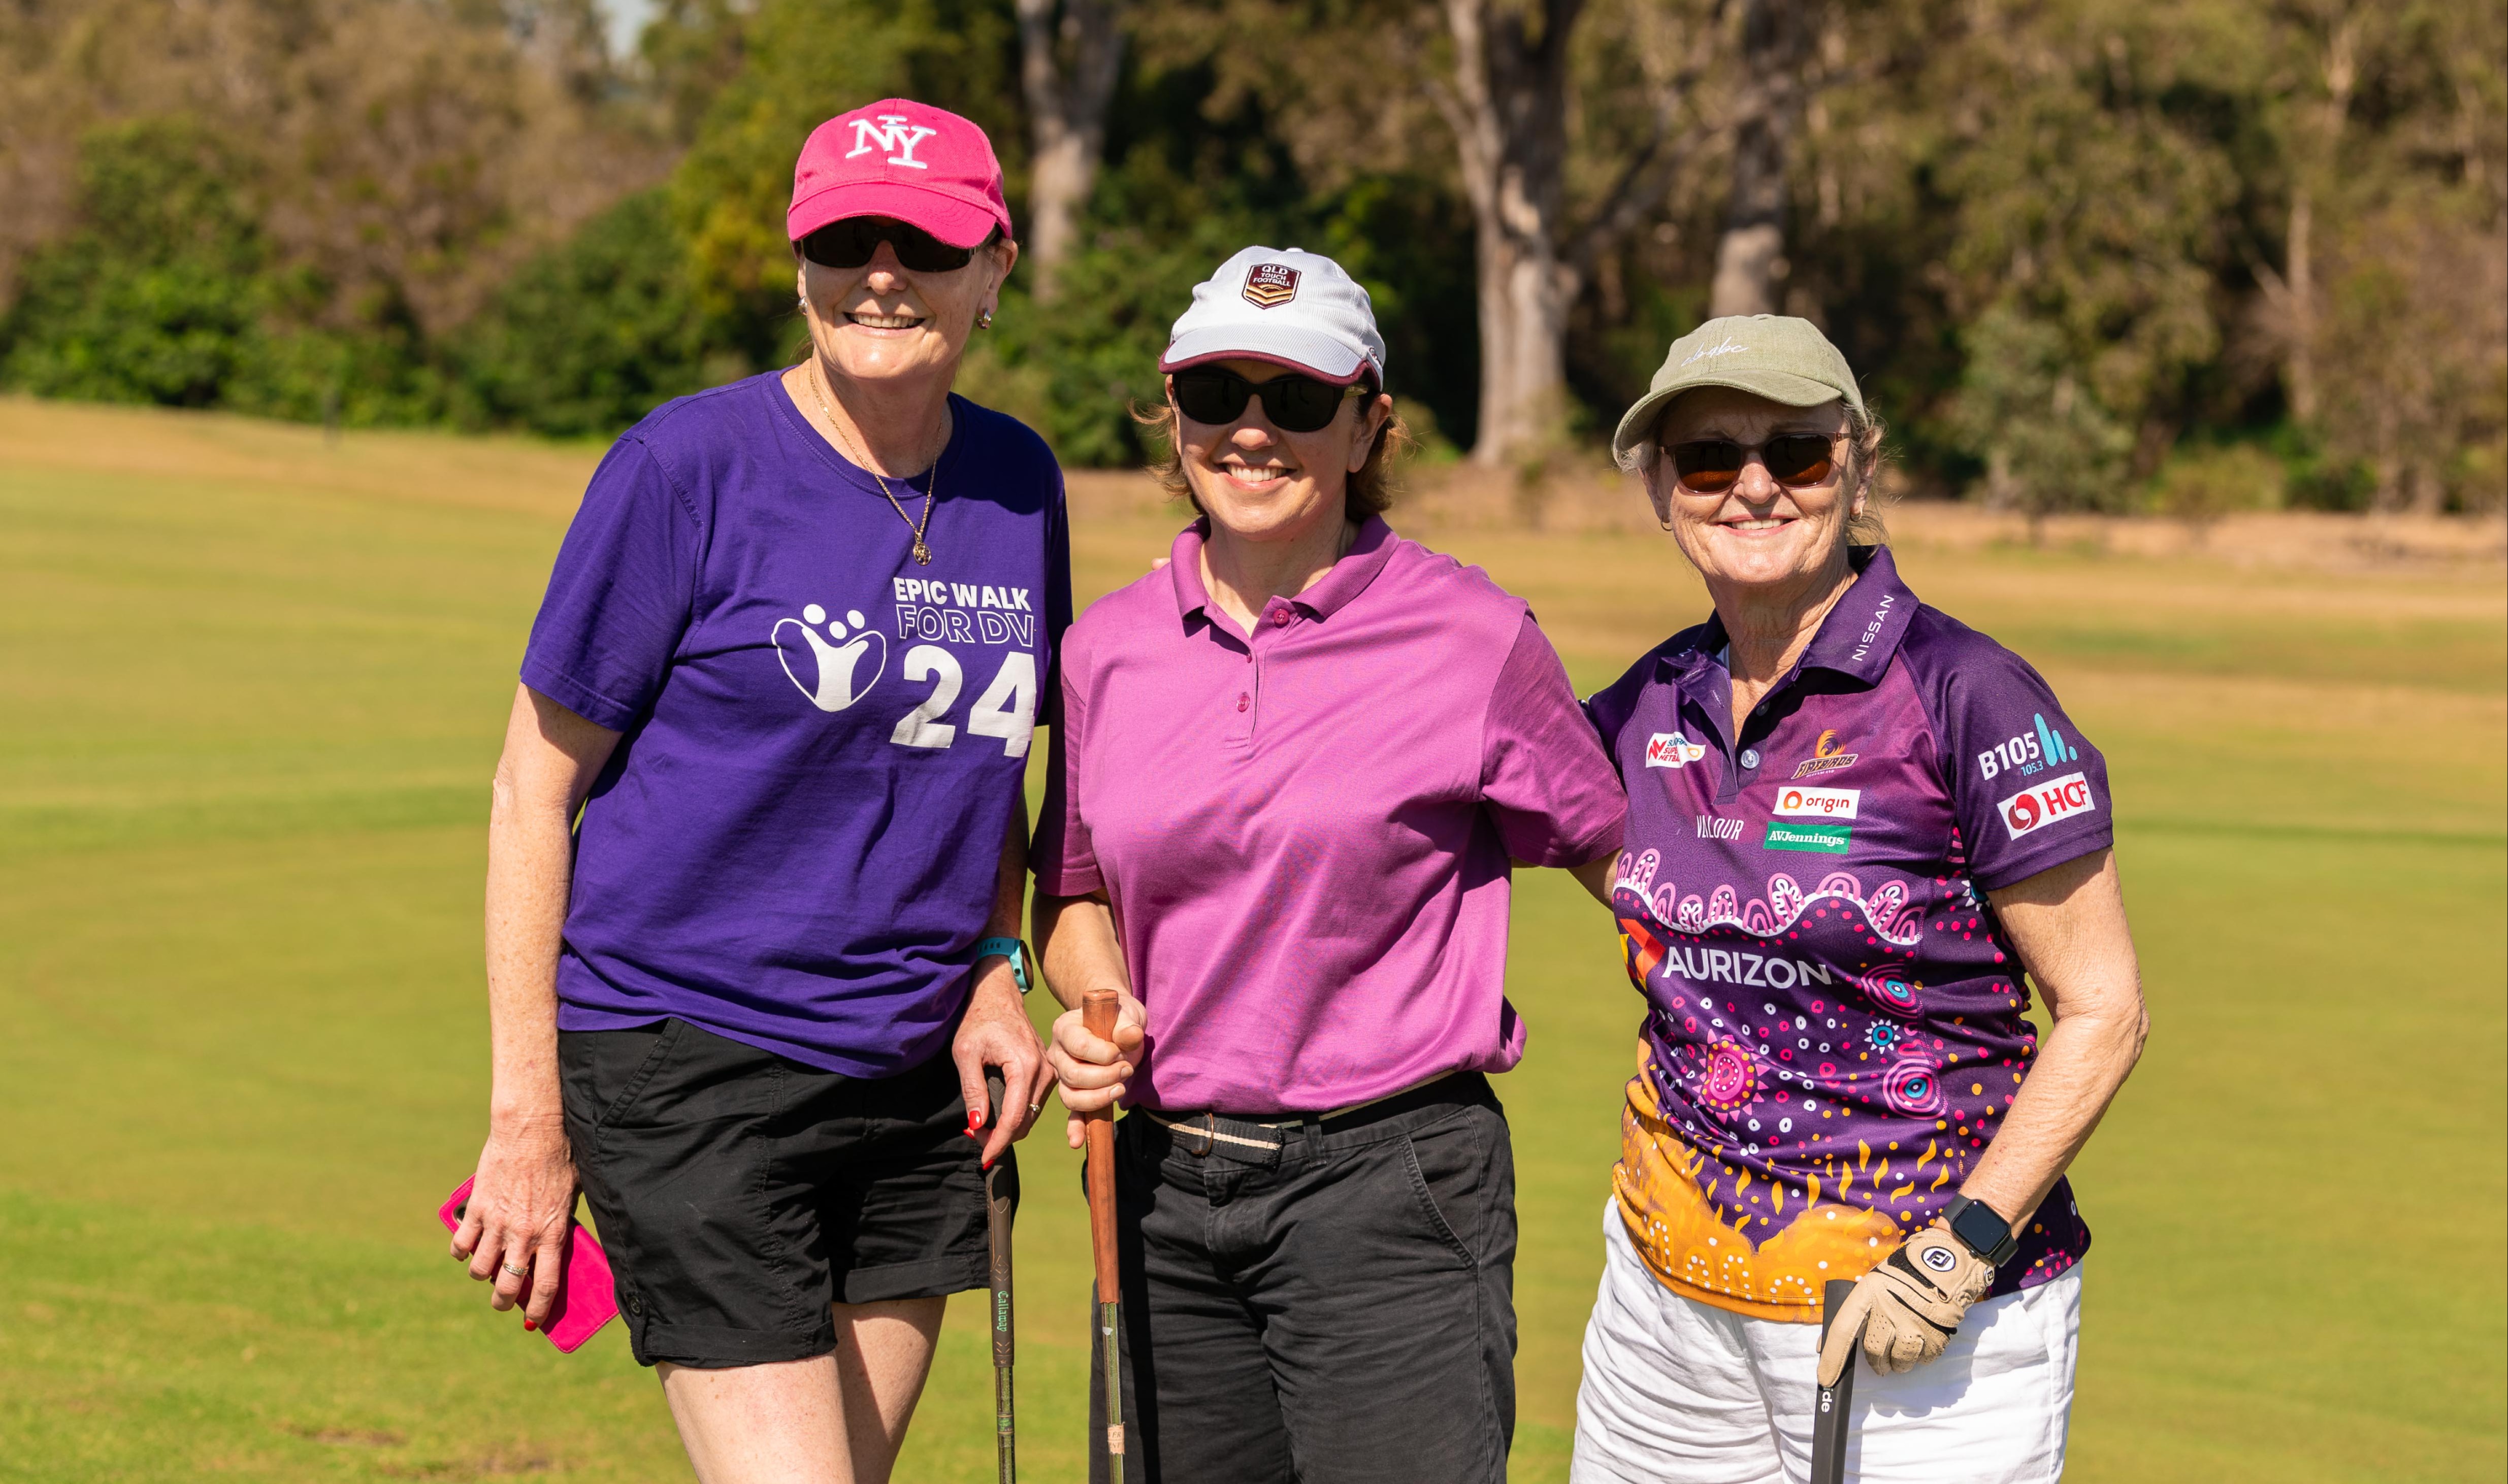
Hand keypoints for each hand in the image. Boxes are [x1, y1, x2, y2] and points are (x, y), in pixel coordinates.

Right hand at [452, 1115, 577, 1327]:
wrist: (531, 1130)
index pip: (545, 1286)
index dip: (538, 1310)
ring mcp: (497, 1223)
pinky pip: (461, 1244)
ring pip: (480, 1269)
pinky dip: (460, 1251)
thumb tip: (561, 1246)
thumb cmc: (560, 1158)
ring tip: (486, 1271)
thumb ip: (564, 1222)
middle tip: (503, 1303)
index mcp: (552, 1233)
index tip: (533, 1322)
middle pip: (507, 1285)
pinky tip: (465, 1249)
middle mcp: (523, 1234)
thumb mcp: (573, 1195)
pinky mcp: (477, 1209)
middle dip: (503, 1302)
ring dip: (481, 1276)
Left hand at [953, 959, 1051, 1168]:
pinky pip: (1034, 1104)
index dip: (999, 1142)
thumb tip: (977, 1124)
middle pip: (1026, 1121)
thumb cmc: (979, 1020)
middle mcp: (1044, 1071)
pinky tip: (997, 1115)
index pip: (1016, 1117)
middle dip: (1001, 1137)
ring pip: (1031, 1115)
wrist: (999, 996)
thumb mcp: (965, 1053)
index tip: (984, 1157)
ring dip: (1009, 1128)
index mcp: (1025, 1065)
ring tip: (981, 1127)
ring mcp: (1049, 1072)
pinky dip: (1017, 1116)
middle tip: (974, 1136)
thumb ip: (972, 1090)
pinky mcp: (1047, 1072)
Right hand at [1046, 989, 1145, 1147]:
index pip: (1077, 1045)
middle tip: (1126, 1070)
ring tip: (1120, 1089)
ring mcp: (1063, 1076)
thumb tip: (1130, 1037)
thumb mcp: (1126, 1013)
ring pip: (1071, 1096)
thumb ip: (1127, 1024)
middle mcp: (1058, 1053)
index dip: (1100, 1053)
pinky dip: (1075, 1128)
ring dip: (1097, 1098)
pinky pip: (1072, 1113)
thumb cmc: (1118, 1017)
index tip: (1119, 1052)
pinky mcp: (1074, 1093)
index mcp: (1065, 1029)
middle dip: (1103, 1077)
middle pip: (1072, 1075)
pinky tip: (1077, 1142)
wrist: (1116, 1025)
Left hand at [1816, 1223, 1996, 1384]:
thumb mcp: (1870, 1286)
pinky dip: (1920, 1357)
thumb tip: (1823, 1347)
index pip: (1843, 1330)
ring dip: (1899, 1363)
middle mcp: (1890, 1308)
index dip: (1833, 1358)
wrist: (1944, 1264)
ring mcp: (1916, 1323)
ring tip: (1902, 1350)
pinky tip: (1921, 1340)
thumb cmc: (1900, 1277)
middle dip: (1875, 1362)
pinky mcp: (1938, 1334)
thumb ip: (1850, 1315)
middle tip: (1879, 1361)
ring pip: (1900, 1361)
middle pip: (1873, 1351)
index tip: (1826, 1380)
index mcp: (1868, 1293)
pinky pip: (1924, 1359)